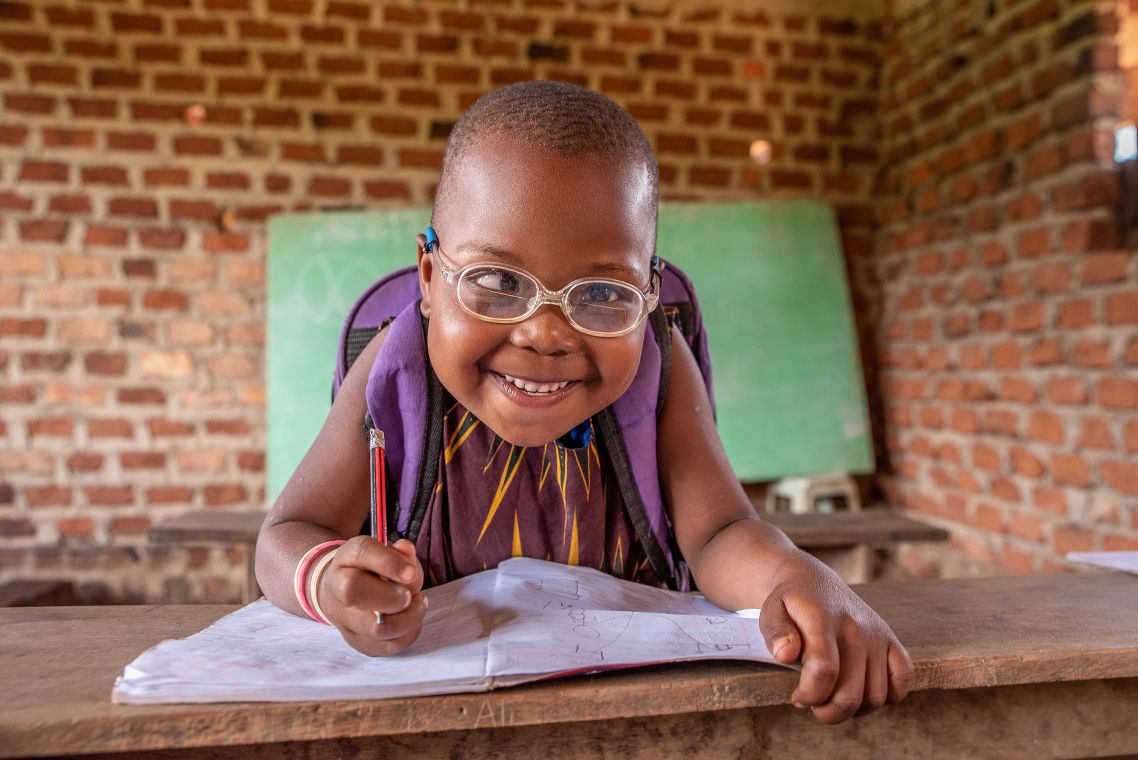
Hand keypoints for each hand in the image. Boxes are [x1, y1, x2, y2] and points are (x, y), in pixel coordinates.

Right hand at [318, 537, 428, 655]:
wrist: (340, 592)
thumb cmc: (370, 569)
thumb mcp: (383, 552)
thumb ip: (398, 552)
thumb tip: (406, 550)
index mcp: (346, 558)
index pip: (361, 553)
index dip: (389, 563)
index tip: (410, 572)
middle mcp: (338, 588)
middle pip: (354, 593)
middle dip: (393, 597)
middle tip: (411, 595)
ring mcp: (345, 620)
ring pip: (377, 628)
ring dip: (408, 618)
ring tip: (417, 604)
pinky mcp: (358, 642)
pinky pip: (389, 646)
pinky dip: (409, 633)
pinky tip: (411, 619)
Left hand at [758, 555, 913, 723]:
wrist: (814, 583)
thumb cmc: (789, 606)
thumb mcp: (771, 612)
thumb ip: (775, 633)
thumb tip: (785, 655)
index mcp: (822, 619)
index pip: (824, 670)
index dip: (809, 695)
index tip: (797, 697)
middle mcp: (855, 627)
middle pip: (851, 694)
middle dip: (827, 711)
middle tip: (812, 702)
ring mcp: (877, 634)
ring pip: (875, 697)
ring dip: (853, 710)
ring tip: (832, 696)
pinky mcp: (891, 640)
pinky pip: (902, 681)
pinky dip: (887, 697)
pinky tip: (861, 690)